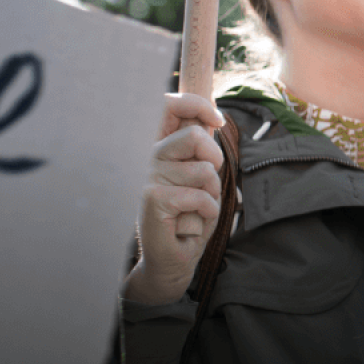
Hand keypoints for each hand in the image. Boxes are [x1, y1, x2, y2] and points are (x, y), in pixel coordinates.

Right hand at [127, 93, 224, 305]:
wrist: (172, 259)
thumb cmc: (189, 216)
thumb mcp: (199, 177)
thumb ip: (201, 148)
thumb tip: (212, 117)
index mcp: (159, 146)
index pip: (168, 105)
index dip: (196, 104)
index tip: (216, 120)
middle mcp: (148, 156)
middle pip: (195, 135)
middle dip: (215, 160)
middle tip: (206, 184)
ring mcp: (147, 176)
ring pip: (204, 170)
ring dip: (211, 194)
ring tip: (194, 208)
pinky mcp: (152, 198)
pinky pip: (200, 197)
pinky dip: (207, 212)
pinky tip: (190, 223)